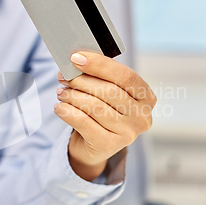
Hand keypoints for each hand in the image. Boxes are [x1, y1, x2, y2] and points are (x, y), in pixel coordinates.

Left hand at [54, 52, 156, 181]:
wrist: (95, 146)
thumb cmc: (103, 111)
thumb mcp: (107, 92)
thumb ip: (99, 76)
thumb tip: (77, 60)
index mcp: (146, 97)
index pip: (125, 76)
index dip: (100, 65)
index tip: (76, 58)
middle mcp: (142, 116)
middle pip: (109, 91)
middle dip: (81, 80)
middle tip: (63, 76)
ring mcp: (127, 133)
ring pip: (94, 106)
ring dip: (72, 95)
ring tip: (61, 92)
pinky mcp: (109, 145)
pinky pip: (83, 123)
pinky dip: (67, 112)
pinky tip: (59, 107)